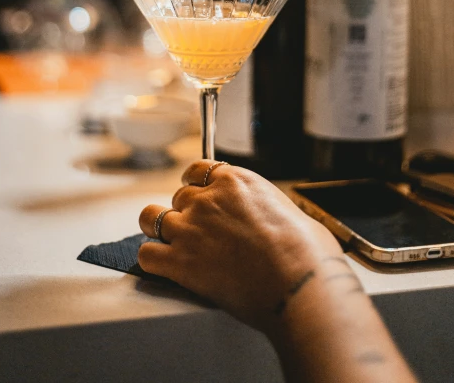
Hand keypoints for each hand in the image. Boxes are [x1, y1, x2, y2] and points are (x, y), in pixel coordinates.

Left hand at [138, 160, 341, 333]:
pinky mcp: (180, 263)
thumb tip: (271, 217)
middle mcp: (207, 199)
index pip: (197, 170)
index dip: (196, 185)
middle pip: (178, 197)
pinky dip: (153, 261)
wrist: (298, 283)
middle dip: (186, 213)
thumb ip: (267, 207)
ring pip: (151, 218)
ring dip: (158, 229)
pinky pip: (148, 255)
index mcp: (234, 181)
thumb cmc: (306, 252)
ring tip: (169, 243)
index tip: (199, 195)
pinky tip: (163, 267)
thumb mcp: (289, 210)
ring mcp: (190, 229)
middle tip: (199, 233)